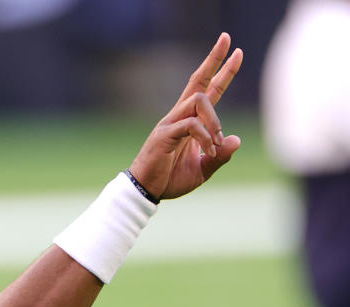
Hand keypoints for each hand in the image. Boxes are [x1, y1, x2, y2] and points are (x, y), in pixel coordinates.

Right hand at [128, 33, 242, 200]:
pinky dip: (204, 135)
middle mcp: (179, 116)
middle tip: (227, 37)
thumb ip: (220, 156)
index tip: (237, 51)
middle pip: (197, 81)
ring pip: (198, 100)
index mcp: (189, 122)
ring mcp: (170, 123)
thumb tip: (236, 140)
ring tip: (217, 142)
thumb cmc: (170, 179)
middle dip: (214, 59)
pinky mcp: (164, 135)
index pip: (209, 90)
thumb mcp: (203, 169)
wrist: (147, 192)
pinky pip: (190, 124)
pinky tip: (208, 149)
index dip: (223, 72)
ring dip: (215, 119)